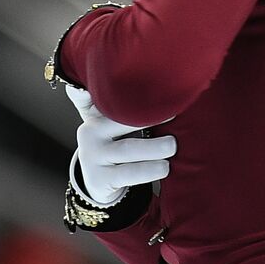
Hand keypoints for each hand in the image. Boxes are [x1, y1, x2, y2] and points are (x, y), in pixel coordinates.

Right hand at [66, 85, 176, 206]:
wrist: (97, 181)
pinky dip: (148, 170)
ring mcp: (94, 158)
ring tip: (172, 146)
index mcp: (94, 116)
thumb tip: (94, 82)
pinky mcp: (101, 179)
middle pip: (123, 123)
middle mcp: (90, 134)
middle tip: (174, 116)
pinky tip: (164, 167)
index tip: (163, 95)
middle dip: (150, 119)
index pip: (116, 103)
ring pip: (128, 150)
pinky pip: (129, 174)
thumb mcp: (104, 123)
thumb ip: (104, 102)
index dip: (140, 99)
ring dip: (154, 148)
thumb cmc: (110, 144)